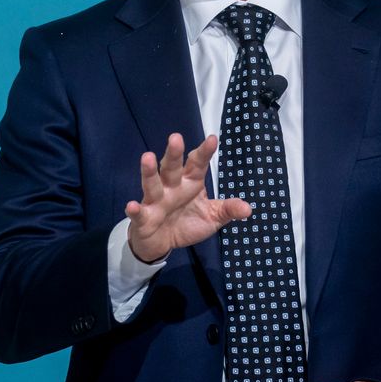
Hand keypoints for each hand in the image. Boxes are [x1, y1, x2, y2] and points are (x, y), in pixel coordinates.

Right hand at [125, 133, 250, 262]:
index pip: (197, 164)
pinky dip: (135, 210)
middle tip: (175, 138)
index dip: (204, 152)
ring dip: (149, 172)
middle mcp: (171, 188)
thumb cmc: (187, 222)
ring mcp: (155, 202)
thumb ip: (228, 210)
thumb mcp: (212, 217)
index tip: (212, 139)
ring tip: (147, 157)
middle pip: (172, 168)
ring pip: (152, 184)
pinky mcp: (144, 218)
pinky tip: (132, 205)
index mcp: (190, 183)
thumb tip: (248, 209)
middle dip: (173, 154)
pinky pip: (139, 213)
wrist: (161, 243)